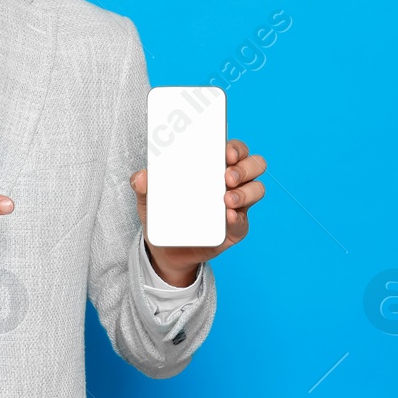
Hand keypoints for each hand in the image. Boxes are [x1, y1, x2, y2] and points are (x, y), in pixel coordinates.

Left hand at [130, 138, 265, 286]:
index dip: (235, 147)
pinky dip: (239, 218)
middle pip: (253, 165)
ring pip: (257, 189)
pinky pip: (244, 221)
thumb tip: (140, 176)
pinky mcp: (236, 229)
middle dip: (244, 167)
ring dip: (246, 192)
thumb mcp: (149, 199)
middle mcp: (231, 183)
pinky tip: (229, 216)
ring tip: (227, 199)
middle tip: (227, 176)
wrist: (167, 250)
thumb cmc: (165, 215)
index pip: (233, 149)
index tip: (226, 152)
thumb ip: (143, 186)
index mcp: (214, 167)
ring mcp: (237, 205)